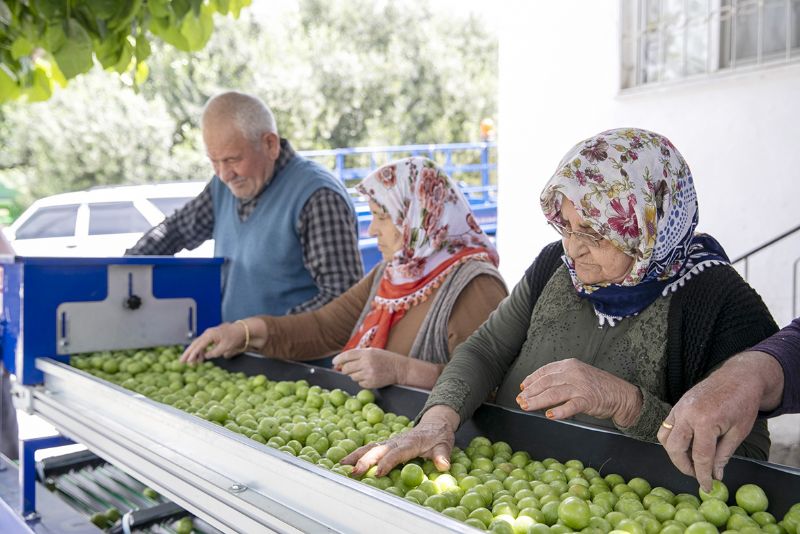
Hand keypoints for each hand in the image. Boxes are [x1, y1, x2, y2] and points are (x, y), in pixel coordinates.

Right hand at [180, 322, 246, 363]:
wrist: (241, 330)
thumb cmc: (234, 337)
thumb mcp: (225, 347)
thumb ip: (214, 352)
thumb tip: (206, 356)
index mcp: (210, 335)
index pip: (199, 345)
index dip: (193, 354)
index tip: (188, 361)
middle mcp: (207, 333)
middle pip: (195, 344)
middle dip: (188, 353)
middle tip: (181, 361)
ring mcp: (208, 334)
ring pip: (197, 344)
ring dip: (194, 354)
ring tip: (191, 363)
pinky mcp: (211, 337)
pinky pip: (202, 344)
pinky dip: (200, 352)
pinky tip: (200, 359)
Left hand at [332, 348, 407, 388]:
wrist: (399, 369)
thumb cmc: (385, 359)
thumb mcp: (373, 351)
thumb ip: (359, 355)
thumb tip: (343, 361)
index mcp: (366, 353)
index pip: (347, 355)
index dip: (339, 359)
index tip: (334, 362)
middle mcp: (366, 363)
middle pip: (346, 368)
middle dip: (345, 369)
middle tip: (348, 369)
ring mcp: (368, 374)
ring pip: (352, 377)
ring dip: (355, 375)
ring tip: (364, 371)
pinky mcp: (371, 383)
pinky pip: (359, 383)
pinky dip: (362, 381)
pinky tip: (370, 377)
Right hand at [341, 405, 458, 475]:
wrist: (435, 424)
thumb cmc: (439, 436)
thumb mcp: (445, 444)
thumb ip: (442, 454)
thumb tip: (443, 465)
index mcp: (410, 442)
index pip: (397, 453)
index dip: (387, 462)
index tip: (377, 473)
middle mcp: (397, 440)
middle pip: (378, 449)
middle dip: (365, 460)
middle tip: (353, 472)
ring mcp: (390, 442)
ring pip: (370, 447)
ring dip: (356, 456)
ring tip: (341, 466)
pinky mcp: (386, 444)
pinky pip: (370, 449)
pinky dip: (357, 455)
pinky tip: (346, 463)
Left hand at [516, 358, 642, 426]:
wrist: (621, 394)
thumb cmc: (597, 386)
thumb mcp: (577, 375)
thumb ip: (559, 379)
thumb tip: (536, 388)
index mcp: (569, 364)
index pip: (545, 371)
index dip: (531, 379)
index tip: (522, 388)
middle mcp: (573, 373)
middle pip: (546, 382)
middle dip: (530, 392)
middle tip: (520, 400)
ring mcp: (580, 386)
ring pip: (553, 393)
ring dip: (537, 401)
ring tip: (526, 406)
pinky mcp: (588, 400)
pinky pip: (571, 406)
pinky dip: (559, 411)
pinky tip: (549, 415)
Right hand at [657, 351, 782, 491]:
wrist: (738, 377)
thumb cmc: (742, 403)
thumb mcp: (738, 432)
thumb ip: (723, 454)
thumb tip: (715, 474)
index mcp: (705, 421)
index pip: (700, 456)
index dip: (703, 475)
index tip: (707, 487)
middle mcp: (687, 414)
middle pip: (675, 448)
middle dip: (684, 466)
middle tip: (697, 474)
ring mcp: (679, 408)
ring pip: (665, 437)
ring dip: (675, 453)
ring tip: (691, 460)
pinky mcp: (676, 405)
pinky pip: (667, 426)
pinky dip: (673, 439)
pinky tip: (687, 445)